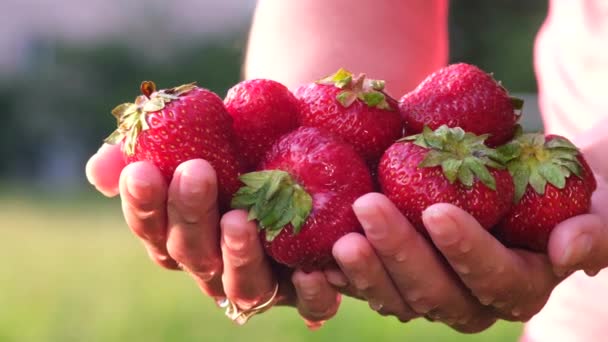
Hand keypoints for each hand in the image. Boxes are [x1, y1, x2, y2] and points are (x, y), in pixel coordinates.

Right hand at [85, 144, 339, 327]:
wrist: (300, 135)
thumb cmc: (242, 139)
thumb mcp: (203, 130)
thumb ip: (153, 145)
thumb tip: (100, 168)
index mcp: (182, 233)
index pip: (152, 228)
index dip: (143, 204)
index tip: (142, 170)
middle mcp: (216, 264)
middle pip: (192, 254)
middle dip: (189, 214)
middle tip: (195, 171)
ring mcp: (261, 278)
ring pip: (243, 287)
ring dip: (237, 255)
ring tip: (238, 219)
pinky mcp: (307, 287)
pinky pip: (309, 304)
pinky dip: (310, 295)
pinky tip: (310, 272)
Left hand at [327, 191, 606, 331]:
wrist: (525, 172)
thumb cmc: (568, 182)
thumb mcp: (600, 199)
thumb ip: (596, 227)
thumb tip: (569, 249)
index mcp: (519, 284)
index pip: (496, 280)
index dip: (467, 252)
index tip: (438, 210)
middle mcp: (471, 298)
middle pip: (435, 294)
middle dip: (401, 253)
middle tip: (369, 206)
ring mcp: (428, 290)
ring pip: (394, 297)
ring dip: (363, 271)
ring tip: (335, 238)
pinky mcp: (394, 274)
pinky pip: (365, 283)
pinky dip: (339, 276)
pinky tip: (311, 257)